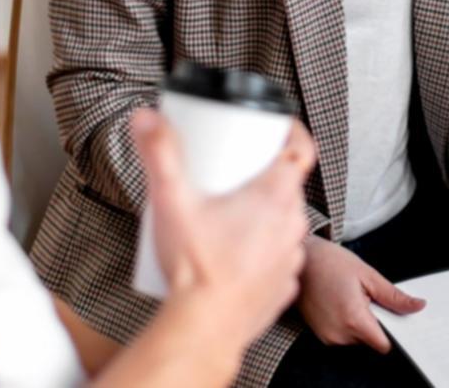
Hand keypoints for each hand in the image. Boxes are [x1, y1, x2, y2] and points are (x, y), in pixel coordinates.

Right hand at [131, 110, 314, 342]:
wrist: (203, 330)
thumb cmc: (196, 269)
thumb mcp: (171, 200)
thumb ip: (159, 154)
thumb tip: (147, 118)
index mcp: (275, 197)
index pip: (301, 149)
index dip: (291, 133)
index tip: (275, 127)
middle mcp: (291, 225)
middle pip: (287, 186)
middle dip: (262, 175)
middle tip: (233, 172)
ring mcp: (289, 259)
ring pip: (283, 224)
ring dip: (262, 216)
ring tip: (229, 215)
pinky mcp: (282, 287)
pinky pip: (277, 259)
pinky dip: (260, 252)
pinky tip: (237, 253)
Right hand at [296, 236, 424, 352]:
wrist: (302, 260)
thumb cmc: (330, 262)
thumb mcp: (368, 275)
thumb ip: (394, 296)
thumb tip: (417, 306)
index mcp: (353, 318)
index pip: (384, 344)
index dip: (394, 332)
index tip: (395, 318)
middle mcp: (339, 334)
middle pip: (371, 341)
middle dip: (376, 322)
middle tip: (368, 297)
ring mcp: (328, 337)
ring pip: (358, 339)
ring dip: (361, 323)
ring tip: (351, 297)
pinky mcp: (320, 335)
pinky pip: (344, 336)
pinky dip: (348, 323)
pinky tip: (341, 303)